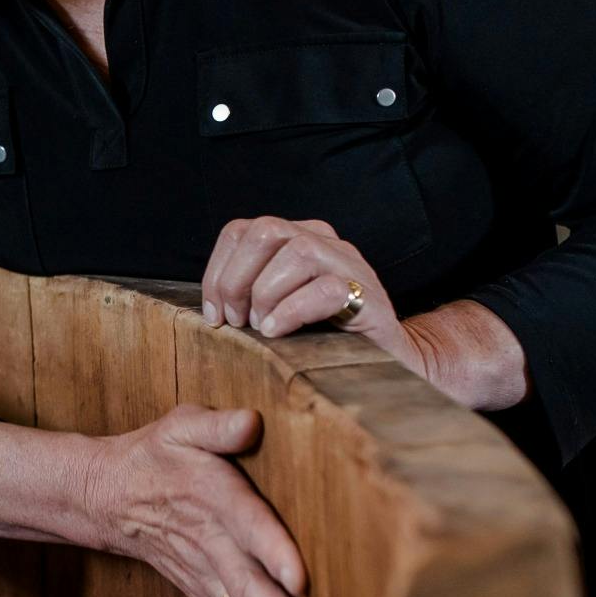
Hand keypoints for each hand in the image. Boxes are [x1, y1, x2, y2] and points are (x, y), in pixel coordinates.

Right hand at [80, 403, 312, 596]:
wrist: (108, 496)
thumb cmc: (156, 454)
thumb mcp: (179, 426)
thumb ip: (215, 425)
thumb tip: (249, 421)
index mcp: (211, 498)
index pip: (247, 524)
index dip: (272, 550)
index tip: (298, 579)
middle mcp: (210, 546)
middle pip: (246, 587)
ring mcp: (205, 578)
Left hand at [201, 215, 422, 373]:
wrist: (385, 365)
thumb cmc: (322, 339)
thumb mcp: (276, 310)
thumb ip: (247, 295)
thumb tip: (210, 306)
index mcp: (295, 238)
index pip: (240, 231)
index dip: (217, 271)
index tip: (213, 313)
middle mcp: (322, 241)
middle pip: (265, 231)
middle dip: (237, 280)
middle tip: (236, 321)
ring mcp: (348, 264)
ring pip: (297, 252)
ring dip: (266, 294)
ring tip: (262, 327)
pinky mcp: (368, 294)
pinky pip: (325, 288)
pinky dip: (292, 311)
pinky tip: (280, 332)